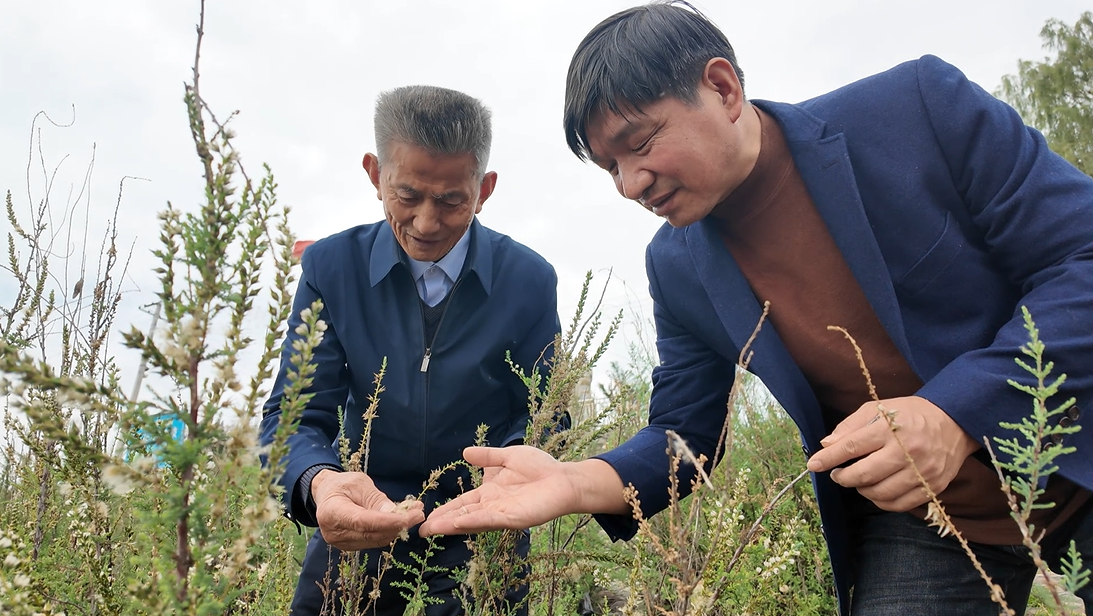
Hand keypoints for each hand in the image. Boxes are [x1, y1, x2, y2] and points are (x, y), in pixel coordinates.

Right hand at [311, 470, 424, 550]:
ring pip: (376, 540)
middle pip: (371, 533)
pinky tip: (400, 521)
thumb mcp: (359, 483)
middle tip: (418, 513)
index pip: (362, 521)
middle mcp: (334, 533)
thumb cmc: (342, 485)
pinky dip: (389, 532)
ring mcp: (341, 543)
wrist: (326, 495)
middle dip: (398, 525)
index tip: (409, 517)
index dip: (387, 521)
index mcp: (331, 512)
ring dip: (397, 529)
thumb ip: (375, 499)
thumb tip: (395, 513)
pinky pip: (374, 542)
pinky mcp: (351, 547)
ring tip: (412, 514)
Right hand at [419, 446, 626, 535]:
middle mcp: (492, 507)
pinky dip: (475, 521)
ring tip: (433, 529)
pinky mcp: (514, 518)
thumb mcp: (507, 457)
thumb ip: (487, 458)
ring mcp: (502, 514)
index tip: (426, 517)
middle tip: (420, 530)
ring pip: (473, 521)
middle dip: (442, 523)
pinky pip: (491, 520)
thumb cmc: (539, 468)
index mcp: (488, 494)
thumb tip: (464, 453)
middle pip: (462, 516)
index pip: (462, 504)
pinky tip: (460, 522)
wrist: (563, 478)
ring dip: (453, 525)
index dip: (444, 510)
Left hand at [805, 396, 978, 510]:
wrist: (955, 422)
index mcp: (891, 428)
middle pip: (864, 474)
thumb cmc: (910, 414)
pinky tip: (875, 491)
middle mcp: (907, 452)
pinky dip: (881, 501)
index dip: (829, 458)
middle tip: (837, 474)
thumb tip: (828, 445)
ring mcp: (922, 472)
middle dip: (843, 477)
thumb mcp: (879, 407)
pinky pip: (898, 504)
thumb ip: (851, 426)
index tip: (813, 465)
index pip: (852, 446)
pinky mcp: (932, 487)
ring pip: (880, 492)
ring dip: (861, 490)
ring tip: (857, 480)